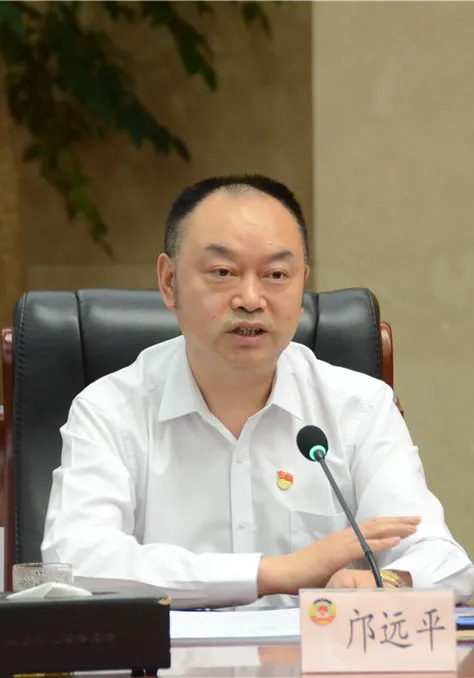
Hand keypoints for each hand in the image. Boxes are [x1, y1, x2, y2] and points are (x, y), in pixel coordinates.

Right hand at [257, 516, 419, 596]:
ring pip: (373, 530)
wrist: (287, 572)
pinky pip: (364, 545)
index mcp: (343, 539)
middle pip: (376, 524)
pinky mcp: (339, 552)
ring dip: (395, 527)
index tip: (408, 524)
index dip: (390, 524)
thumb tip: (362, 573)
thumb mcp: (332, 568)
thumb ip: (347, 566)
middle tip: (417, 519)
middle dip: (398, 521)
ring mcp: (342, 542)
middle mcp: (344, 536)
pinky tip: (395, 540)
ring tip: (412, 526)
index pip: (371, 527)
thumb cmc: (306, 574)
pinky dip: (381, 541)